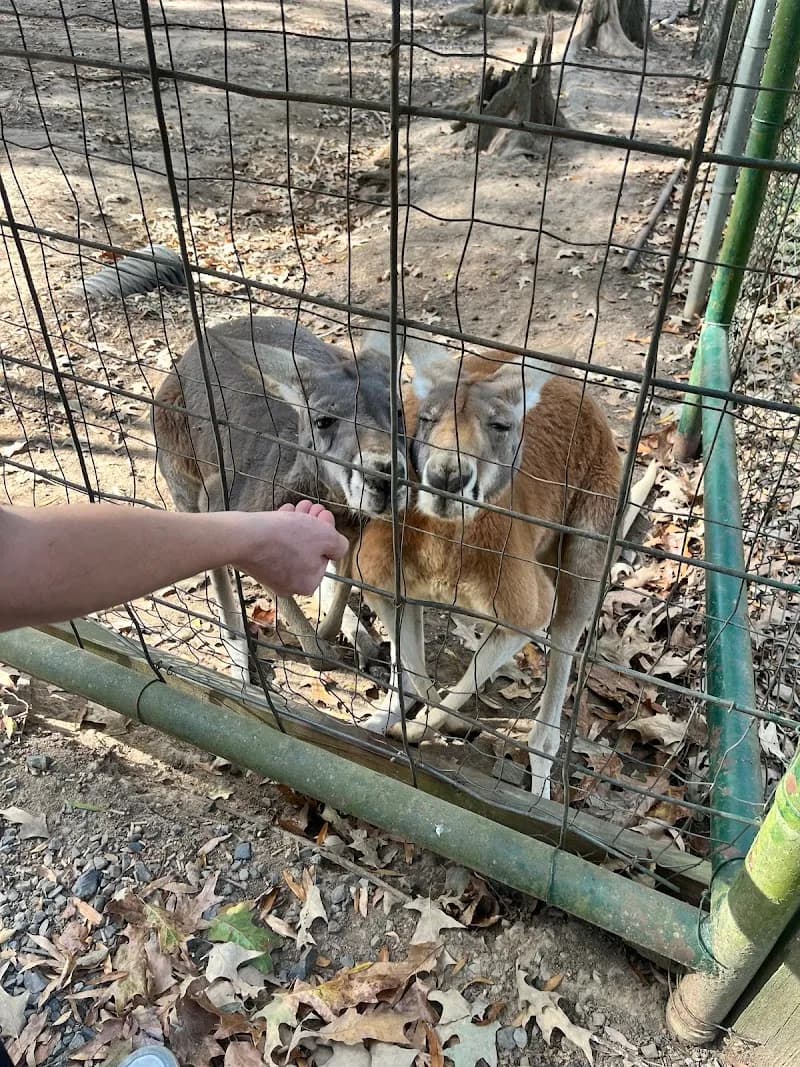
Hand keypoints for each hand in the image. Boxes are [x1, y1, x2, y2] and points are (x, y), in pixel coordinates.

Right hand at [234, 501, 349, 597]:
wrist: (242, 537)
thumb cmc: (285, 538)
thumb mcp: (325, 537)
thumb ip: (339, 544)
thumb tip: (338, 547)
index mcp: (308, 584)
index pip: (325, 555)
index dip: (327, 532)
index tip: (323, 514)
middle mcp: (289, 584)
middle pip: (308, 549)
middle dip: (312, 525)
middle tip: (311, 507)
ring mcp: (270, 574)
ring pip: (291, 544)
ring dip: (297, 522)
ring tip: (298, 506)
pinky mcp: (256, 562)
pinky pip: (274, 544)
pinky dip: (280, 528)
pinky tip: (283, 513)